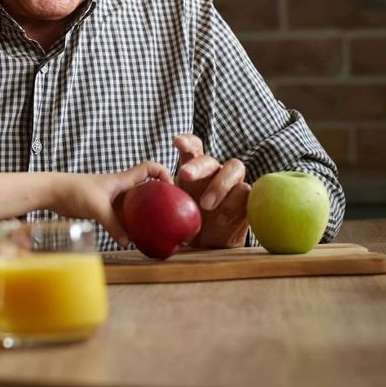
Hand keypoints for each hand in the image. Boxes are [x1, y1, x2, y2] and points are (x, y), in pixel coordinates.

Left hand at [54, 161, 172, 246]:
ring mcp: (113, 198)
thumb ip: (114, 225)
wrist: (53, 192)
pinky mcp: (105, 208)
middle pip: (147, 188)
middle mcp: (121, 187)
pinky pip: (123, 216)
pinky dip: (130, 224)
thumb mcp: (97, 208)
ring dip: (145, 213)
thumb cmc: (74, 191)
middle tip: (170, 213)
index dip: (164, 173)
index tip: (172, 189)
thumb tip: (128, 241)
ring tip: (156, 228)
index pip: (150, 168)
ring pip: (136, 204)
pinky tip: (132, 237)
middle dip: (160, 197)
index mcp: (123, 179)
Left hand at [173, 134, 249, 248]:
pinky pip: (246, 192)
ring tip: (205, 205)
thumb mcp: (171, 211)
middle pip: (210, 159)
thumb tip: (138, 210)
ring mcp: (233, 183)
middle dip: (198, 165)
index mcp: (194, 169)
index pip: (193, 147)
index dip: (187, 142)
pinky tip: (222, 218)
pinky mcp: (247, 200)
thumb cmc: (187, 222)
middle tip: (185, 175)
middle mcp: (214, 172)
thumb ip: (162, 204)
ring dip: (219, 184)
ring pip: (234, 168)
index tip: (176, 142)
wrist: (208, 244)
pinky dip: (234, 203)